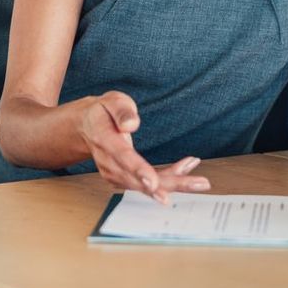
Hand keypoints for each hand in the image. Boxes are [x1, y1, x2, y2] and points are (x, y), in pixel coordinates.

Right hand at [78, 90, 209, 202]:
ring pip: (146, 186)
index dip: (138, 171)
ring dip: (175, 182)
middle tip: (198, 184)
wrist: (88, 127)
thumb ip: (121, 110)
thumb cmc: (104, 112)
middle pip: (139, 179)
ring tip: (200, 180)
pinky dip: (169, 179)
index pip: (122, 157)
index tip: (153, 183)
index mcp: (104, 140)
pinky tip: (186, 169)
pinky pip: (148, 184)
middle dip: (170, 184)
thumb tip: (131, 124)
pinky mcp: (123, 179)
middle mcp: (108, 162)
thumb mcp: (111, 101)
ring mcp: (114, 173)